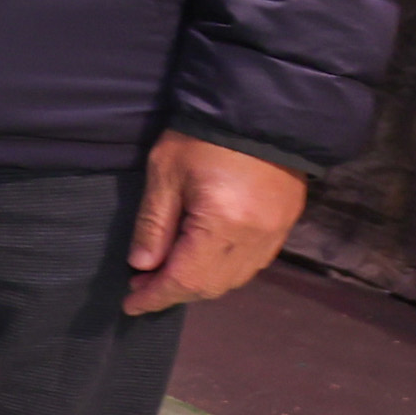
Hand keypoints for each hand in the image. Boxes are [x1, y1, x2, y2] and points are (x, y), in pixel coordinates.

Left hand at [123, 130, 304, 316]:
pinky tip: (201, 261)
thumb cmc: (203, 137)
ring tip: (165, 275)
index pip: (185, 279)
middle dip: (174, 292)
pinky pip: (252, 263)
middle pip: (212, 285)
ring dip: (199, 284)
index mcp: (223, 225)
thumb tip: (141, 266)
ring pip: (235, 278)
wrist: (259, 109)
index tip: (130, 305)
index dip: (156, 296)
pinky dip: (223, 271)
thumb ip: (153, 225)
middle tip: (141, 286)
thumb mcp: (164, 175)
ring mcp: (275, 233)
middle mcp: (255, 237)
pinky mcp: (285, 223)